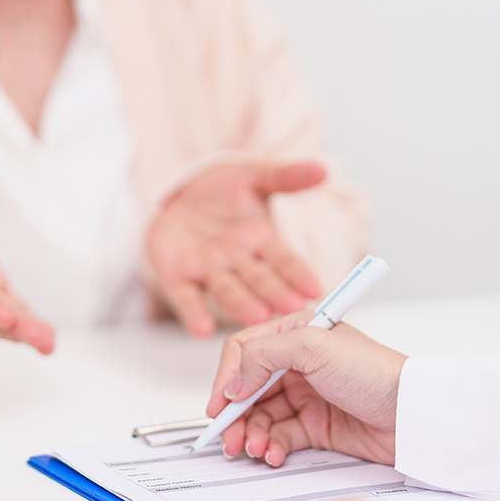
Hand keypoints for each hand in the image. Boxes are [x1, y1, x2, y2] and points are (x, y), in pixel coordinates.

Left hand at [147, 162, 326, 337]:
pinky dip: (194, 313)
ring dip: (242, 304)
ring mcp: (209, 271)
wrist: (176, 198)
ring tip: (258, 316)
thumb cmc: (219, 191)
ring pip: (227, 290)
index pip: (284, 259)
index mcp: (260, 239)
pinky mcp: (179, 277)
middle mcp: (238, 260)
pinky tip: (202, 330)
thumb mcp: (251, 175)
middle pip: (259, 279)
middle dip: (275, 293)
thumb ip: (284, 177)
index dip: (298, 273)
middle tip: (291, 308)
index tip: (315, 288)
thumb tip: (323, 169)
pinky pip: (187, 297)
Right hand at [206, 311, 404, 465]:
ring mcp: (305, 395)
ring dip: (251, 434)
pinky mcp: (315, 425)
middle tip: (227, 437)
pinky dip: (271, 446)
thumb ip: (263, 354)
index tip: (222, 404)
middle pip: (248, 388)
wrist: (413, 414)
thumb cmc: (375, 372)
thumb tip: (234, 382)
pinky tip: (273, 453)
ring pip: (260, 416)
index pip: (244, 351)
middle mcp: (297, 363)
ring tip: (253, 448)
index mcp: (295, 334)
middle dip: (235, 414)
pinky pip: (280, 436)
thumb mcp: (313, 346)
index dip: (228, 378)